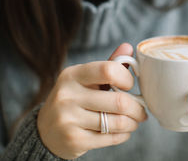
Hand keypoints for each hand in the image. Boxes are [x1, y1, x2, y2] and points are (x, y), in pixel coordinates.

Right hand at [37, 43, 146, 158]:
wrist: (46, 131)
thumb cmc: (75, 99)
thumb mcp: (86, 79)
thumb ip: (108, 64)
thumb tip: (128, 47)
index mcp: (72, 75)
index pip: (108, 70)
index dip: (127, 78)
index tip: (130, 86)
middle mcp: (67, 95)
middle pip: (119, 101)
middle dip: (137, 108)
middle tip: (141, 111)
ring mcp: (68, 119)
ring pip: (118, 122)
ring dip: (133, 123)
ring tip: (134, 122)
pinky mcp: (74, 140)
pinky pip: (111, 138)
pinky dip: (123, 135)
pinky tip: (123, 132)